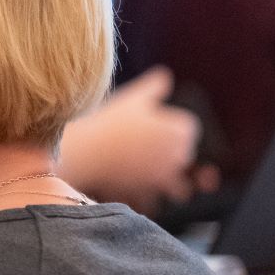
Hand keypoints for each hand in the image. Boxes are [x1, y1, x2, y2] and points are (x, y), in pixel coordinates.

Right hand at [59, 68, 211, 210]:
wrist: (86, 151)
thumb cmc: (109, 121)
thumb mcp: (134, 97)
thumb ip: (155, 86)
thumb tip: (166, 76)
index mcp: (180, 130)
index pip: (189, 128)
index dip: (174, 126)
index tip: (159, 126)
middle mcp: (178, 155)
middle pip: (184, 155)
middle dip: (172, 152)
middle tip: (150, 145)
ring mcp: (165, 176)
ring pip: (178, 183)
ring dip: (170, 180)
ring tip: (153, 173)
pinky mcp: (149, 192)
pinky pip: (156, 198)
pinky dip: (150, 195)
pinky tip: (137, 186)